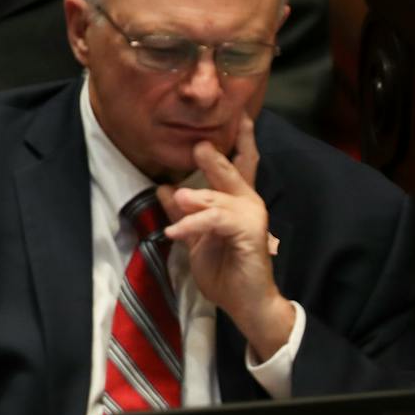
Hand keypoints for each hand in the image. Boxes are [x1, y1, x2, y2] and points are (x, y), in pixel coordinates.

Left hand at [159, 111, 295, 359]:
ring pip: (219, 196)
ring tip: (177, 199)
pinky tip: (174, 231)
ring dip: (196, 197)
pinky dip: (193, 224)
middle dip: (215, 156)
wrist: (245, 302)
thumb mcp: (194, 237)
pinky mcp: (248, 234)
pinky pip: (216, 221)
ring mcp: (251, 216)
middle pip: (233, 169)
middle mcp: (248, 202)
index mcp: (236, 200)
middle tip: (198, 143)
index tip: (239, 112)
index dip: (241, 138)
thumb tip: (163, 187)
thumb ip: (181, 213)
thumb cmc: (223, 268)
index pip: (240, 162)